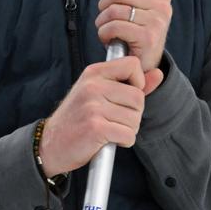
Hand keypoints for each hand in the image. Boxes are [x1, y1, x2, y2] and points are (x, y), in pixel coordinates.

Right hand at [37, 56, 163, 176]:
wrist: (51, 144)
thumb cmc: (77, 119)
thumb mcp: (99, 93)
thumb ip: (130, 83)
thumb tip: (159, 73)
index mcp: (94, 73)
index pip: (132, 64)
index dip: (138, 82)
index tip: (125, 97)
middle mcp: (93, 86)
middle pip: (138, 97)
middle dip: (133, 114)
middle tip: (115, 120)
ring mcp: (93, 106)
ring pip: (134, 119)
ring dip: (127, 130)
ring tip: (109, 130)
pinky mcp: (95, 127)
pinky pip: (128, 135)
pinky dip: (123, 142)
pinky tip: (108, 140)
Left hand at [94, 0, 172, 70]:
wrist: (141, 63)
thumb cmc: (131, 30)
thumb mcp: (122, 2)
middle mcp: (162, 5)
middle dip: (104, 4)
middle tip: (108, 17)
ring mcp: (157, 21)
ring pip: (114, 9)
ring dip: (103, 21)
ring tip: (109, 29)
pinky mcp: (148, 37)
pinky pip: (114, 26)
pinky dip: (104, 33)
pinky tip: (110, 39)